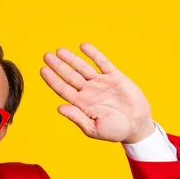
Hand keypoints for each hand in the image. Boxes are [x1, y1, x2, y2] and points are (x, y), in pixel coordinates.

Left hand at [40, 43, 155, 143]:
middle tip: (46, 56)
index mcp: (81, 104)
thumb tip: (60, 108)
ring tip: (60, 51)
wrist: (137, 126)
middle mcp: (88, 91)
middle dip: (58, 66)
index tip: (42, 70)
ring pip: (83, 67)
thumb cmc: (114, 131)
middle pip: (69, 76)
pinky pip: (102, 63)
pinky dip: (93, 54)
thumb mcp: (94, 128)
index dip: (52, 80)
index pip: (63, 89)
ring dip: (72, 59)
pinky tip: (83, 46)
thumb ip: (77, 117)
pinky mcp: (114, 76)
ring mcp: (100, 83)